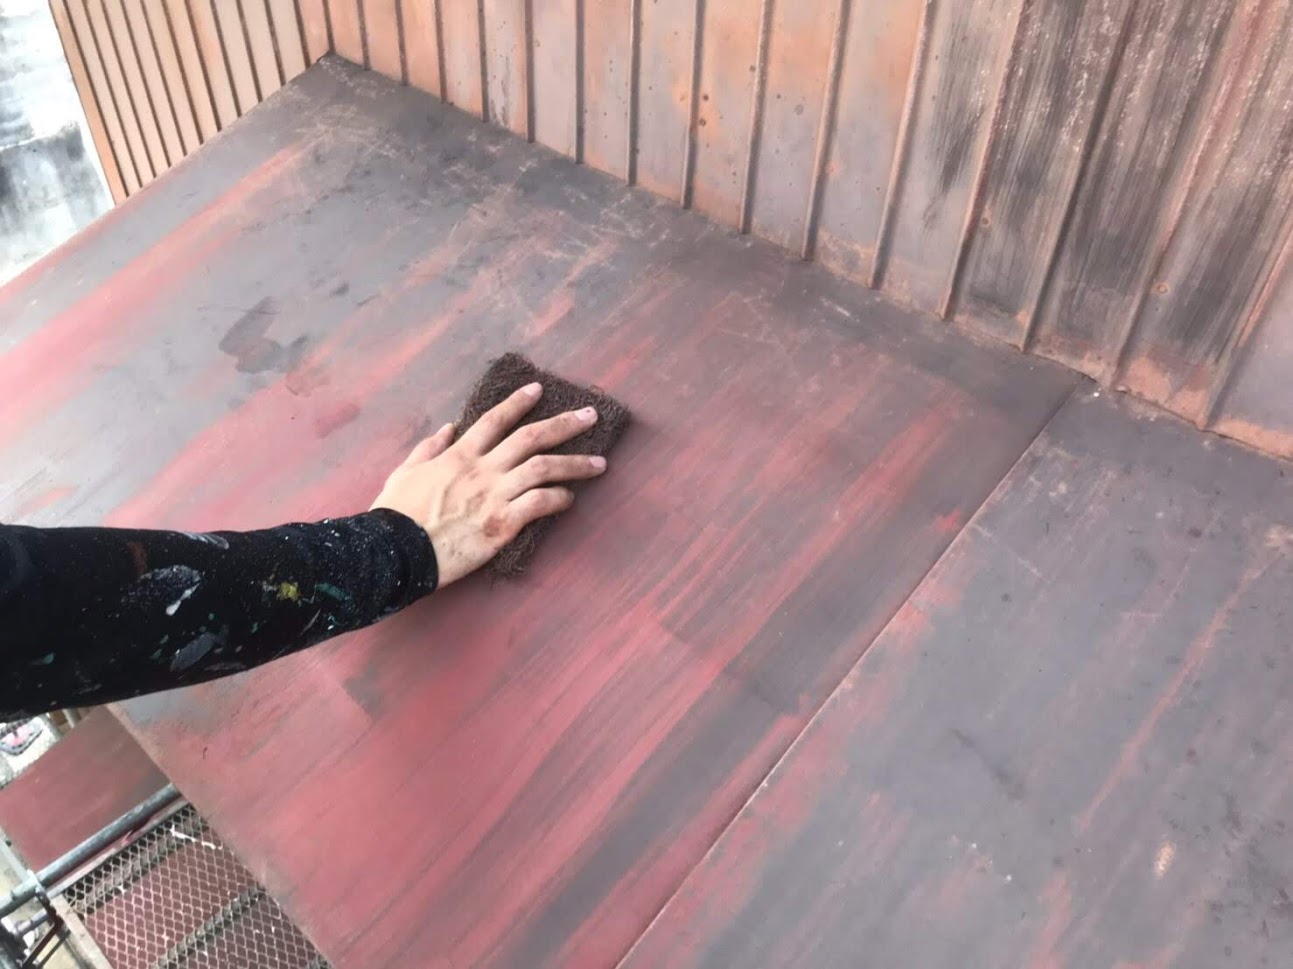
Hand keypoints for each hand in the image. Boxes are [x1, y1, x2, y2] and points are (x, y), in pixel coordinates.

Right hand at [371, 382, 605, 585]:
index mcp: (459, 455)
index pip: (495, 419)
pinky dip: (559, 498)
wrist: (395, 550)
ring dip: (576, 464)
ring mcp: (494, 495)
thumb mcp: (405, 471)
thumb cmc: (396, 514)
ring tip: (600, 464)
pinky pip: (540, 504)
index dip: (518, 402)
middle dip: (564, 424)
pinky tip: (570, 499)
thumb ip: (428, 447)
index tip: (539, 390)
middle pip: (531, 438)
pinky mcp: (502, 524)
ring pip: (544, 469)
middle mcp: (482, 469)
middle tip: (590, 416)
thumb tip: (448, 427)